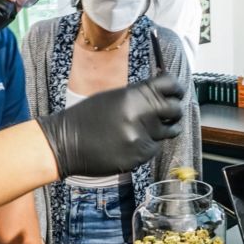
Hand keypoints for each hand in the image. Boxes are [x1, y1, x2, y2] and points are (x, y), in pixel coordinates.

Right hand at [35, 74, 184, 177]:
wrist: (66, 143)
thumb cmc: (88, 118)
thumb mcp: (114, 98)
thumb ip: (140, 96)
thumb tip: (165, 94)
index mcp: (133, 96)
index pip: (170, 86)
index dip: (177, 89)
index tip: (178, 93)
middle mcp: (140, 116)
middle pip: (175, 110)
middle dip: (174, 111)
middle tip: (170, 113)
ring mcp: (140, 138)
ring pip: (166, 133)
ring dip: (161, 131)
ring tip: (145, 129)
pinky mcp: (138, 157)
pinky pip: (153, 149)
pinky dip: (147, 146)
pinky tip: (130, 143)